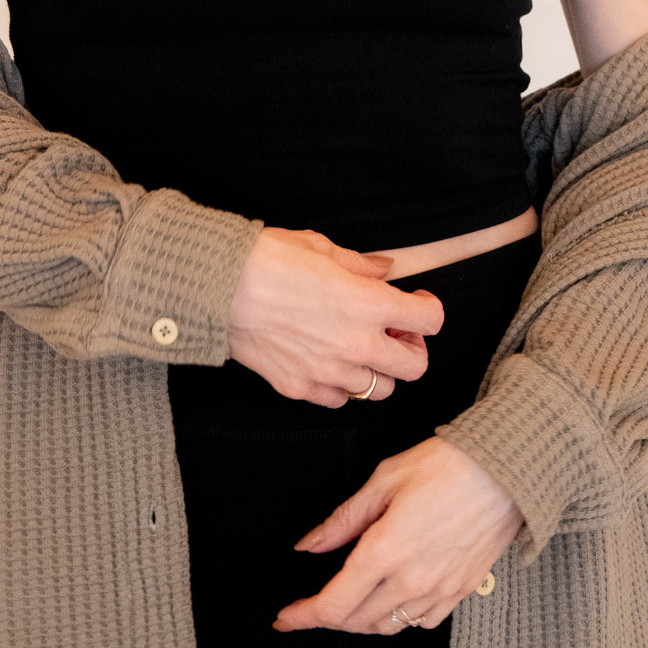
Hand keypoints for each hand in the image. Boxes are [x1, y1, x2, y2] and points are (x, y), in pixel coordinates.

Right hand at [227, 227, 443, 408]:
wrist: (217, 288)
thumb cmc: (267, 260)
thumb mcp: (321, 247)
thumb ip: (361, 264)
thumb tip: (384, 270)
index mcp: (368, 303)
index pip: (431, 321)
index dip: (428, 310)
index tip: (415, 303)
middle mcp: (356, 343)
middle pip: (416, 367)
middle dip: (412, 348)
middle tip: (394, 333)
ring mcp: (328, 371)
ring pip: (379, 390)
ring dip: (377, 370)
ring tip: (358, 348)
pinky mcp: (300, 387)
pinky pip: (338, 399)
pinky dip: (339, 386)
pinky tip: (327, 361)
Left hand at [273, 437, 523, 633]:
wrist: (508, 470)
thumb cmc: (446, 465)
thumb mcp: (384, 480)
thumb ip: (343, 519)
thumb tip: (309, 545)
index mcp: (385, 550)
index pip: (333, 604)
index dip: (303, 616)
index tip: (285, 618)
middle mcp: (411, 580)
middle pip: (356, 622)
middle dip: (327, 618)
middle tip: (312, 605)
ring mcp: (439, 590)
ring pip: (387, 627)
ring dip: (360, 621)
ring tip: (347, 604)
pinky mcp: (462, 591)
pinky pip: (421, 622)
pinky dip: (398, 619)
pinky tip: (391, 601)